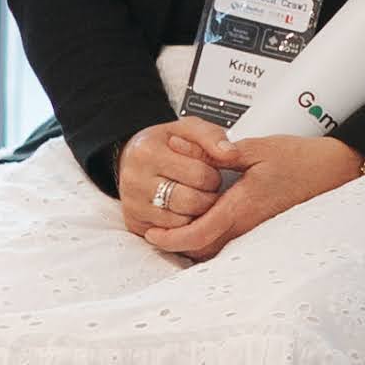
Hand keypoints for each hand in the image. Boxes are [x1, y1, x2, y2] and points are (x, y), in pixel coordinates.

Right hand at [118, 117, 232, 245]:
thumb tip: (232, 154)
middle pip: (192, 202)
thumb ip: (213, 136)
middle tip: (204, 187)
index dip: (213, 175)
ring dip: (198, 213)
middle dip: (208, 196)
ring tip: (194, 196)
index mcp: (147, 152)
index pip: (200, 175)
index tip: (208, 170)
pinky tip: (183, 210)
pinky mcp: (134, 224)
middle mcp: (134, 180)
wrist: (133, 157)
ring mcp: (132, 205)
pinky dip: (184, 226)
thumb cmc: (165, 145)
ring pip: (183, 222)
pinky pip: (171, 236)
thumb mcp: (189, 129)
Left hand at [144, 127, 364, 261]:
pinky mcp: (264, 230)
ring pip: (216, 249)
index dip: (171, 238)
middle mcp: (249, 225)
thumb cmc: (304, 159)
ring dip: (193, 243)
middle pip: (202, 249)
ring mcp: (258, 231)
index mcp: (244, 206)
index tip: (152, 234)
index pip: (198, 233)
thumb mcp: (261, 148)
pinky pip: (231, 243)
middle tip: (155, 232)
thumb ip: (224, 152)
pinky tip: (204, 224)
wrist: (337, 173)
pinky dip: (211, 238)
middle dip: (176, 244)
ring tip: (173, 229)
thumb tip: (194, 150)